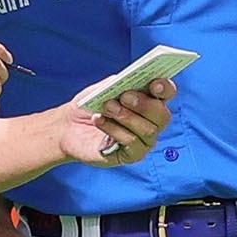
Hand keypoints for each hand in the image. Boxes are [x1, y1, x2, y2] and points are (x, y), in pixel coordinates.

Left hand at [58, 77, 175, 166]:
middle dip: (145, 104)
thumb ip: (117, 83)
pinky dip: (114, 129)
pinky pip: (131, 143)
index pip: (167, 93)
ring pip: (148, 130)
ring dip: (126, 116)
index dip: (165, 88)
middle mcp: (152, 121)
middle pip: (162, 115)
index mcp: (149, 99)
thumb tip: (129, 80)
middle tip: (125, 97)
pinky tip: (99, 120)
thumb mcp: (101, 88)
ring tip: (107, 107)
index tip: (155, 84)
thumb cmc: (90, 105)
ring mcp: (144, 140)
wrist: (70, 127)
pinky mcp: (131, 155)